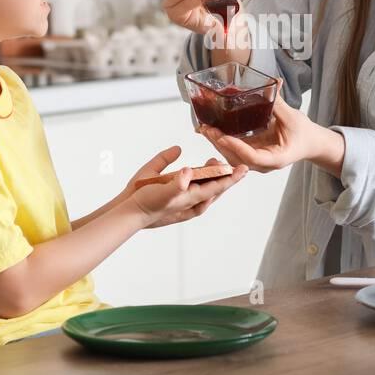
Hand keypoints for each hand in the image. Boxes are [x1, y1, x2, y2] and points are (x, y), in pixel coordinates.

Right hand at [125, 147, 247, 227]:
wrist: (129, 213)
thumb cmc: (145, 204)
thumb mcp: (161, 193)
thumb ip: (175, 184)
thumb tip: (187, 171)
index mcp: (191, 198)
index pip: (218, 186)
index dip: (232, 177)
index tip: (244, 168)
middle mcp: (191, 200)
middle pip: (215, 187)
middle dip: (223, 174)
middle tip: (228, 161)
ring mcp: (184, 199)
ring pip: (205, 187)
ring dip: (211, 175)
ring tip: (213, 162)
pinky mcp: (175, 197)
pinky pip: (192, 187)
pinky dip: (197, 178)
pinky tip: (192, 171)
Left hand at [199, 79, 344, 175]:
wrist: (309, 143)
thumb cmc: (304, 133)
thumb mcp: (293, 117)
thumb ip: (279, 102)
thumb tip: (273, 82)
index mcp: (276, 159)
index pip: (252, 157)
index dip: (236, 147)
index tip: (223, 136)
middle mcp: (264, 164)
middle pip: (237, 159)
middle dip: (219, 144)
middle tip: (206, 129)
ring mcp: (256, 161)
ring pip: (232, 157)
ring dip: (217, 143)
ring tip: (203, 128)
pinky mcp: (252, 154)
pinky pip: (234, 151)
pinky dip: (221, 141)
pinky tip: (209, 131)